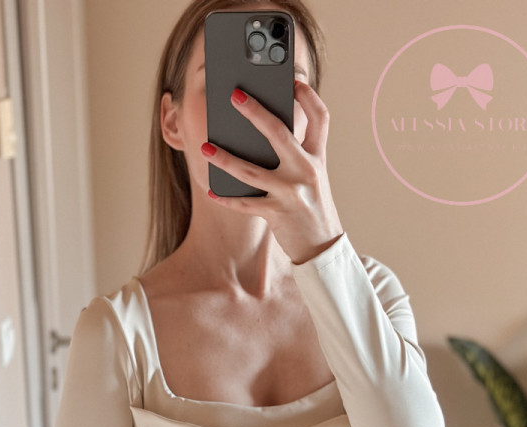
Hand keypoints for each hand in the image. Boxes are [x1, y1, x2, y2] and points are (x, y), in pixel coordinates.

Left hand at [203, 82, 343, 263]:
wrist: (321, 247)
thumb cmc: (311, 207)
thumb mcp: (314, 176)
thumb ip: (298, 153)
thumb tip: (263, 130)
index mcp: (319, 157)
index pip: (320, 117)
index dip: (308, 96)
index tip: (293, 80)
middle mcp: (307, 170)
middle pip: (279, 132)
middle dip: (254, 111)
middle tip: (234, 94)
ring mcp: (292, 192)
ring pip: (251, 170)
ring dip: (224, 158)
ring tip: (205, 147)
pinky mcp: (278, 213)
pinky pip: (246, 203)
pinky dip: (226, 198)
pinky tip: (210, 189)